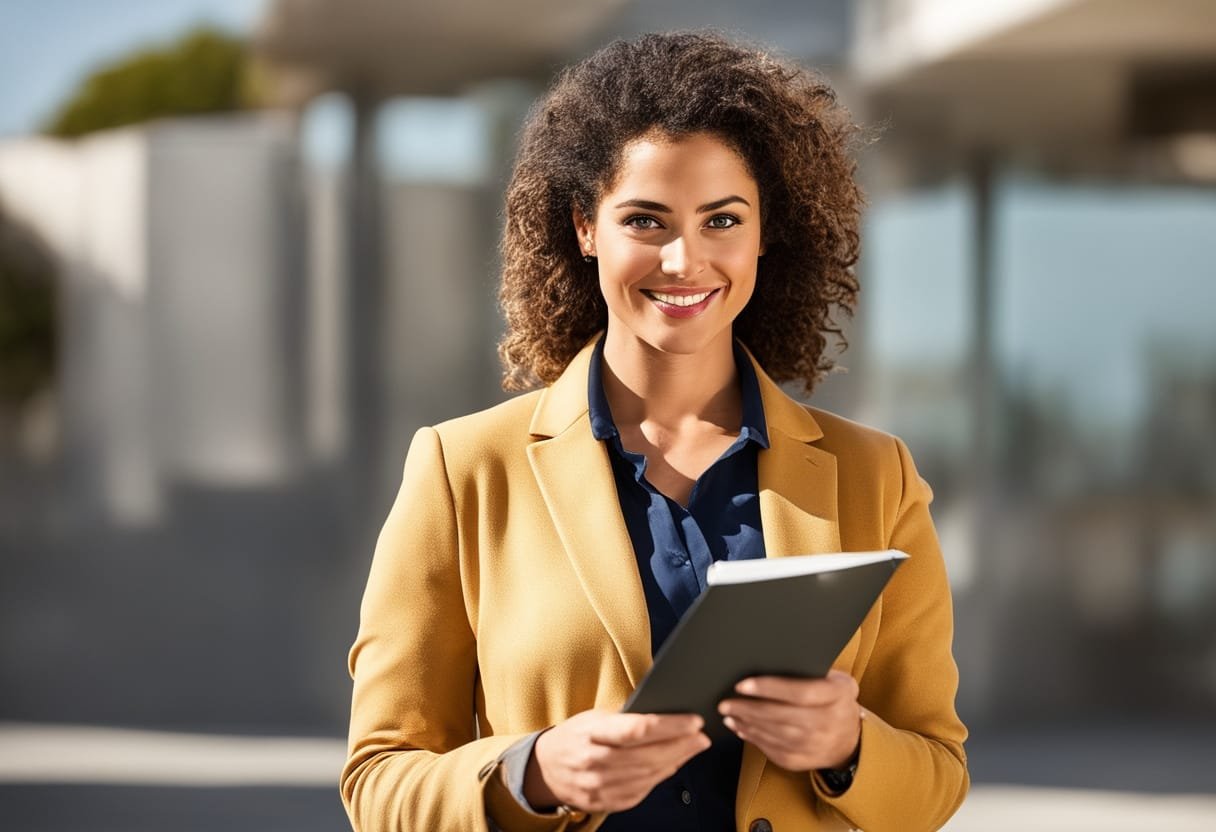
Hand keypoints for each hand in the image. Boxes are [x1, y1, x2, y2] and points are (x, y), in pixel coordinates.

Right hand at [523, 710, 709, 812]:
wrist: (546, 768)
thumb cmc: (576, 735)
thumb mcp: (594, 717)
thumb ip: (625, 716)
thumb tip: (666, 709)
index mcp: (590, 734)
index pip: (636, 730)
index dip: (669, 726)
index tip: (693, 720)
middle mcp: (593, 762)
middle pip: (646, 756)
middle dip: (681, 745)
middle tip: (702, 735)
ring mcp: (597, 787)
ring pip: (647, 776)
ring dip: (676, 761)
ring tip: (694, 747)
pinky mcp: (604, 803)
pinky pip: (640, 791)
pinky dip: (660, 777)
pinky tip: (673, 764)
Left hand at [717, 670, 861, 771]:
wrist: (850, 740)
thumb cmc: (835, 700)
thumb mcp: (836, 680)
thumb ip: (812, 670)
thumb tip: (773, 656)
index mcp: (836, 696)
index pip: (800, 692)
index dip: (769, 688)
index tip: (742, 684)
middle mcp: (827, 723)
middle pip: (781, 716)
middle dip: (748, 708)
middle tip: (725, 702)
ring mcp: (815, 745)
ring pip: (774, 734)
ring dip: (746, 723)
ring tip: (728, 713)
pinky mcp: (802, 761)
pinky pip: (773, 750)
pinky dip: (753, 738)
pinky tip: (740, 727)